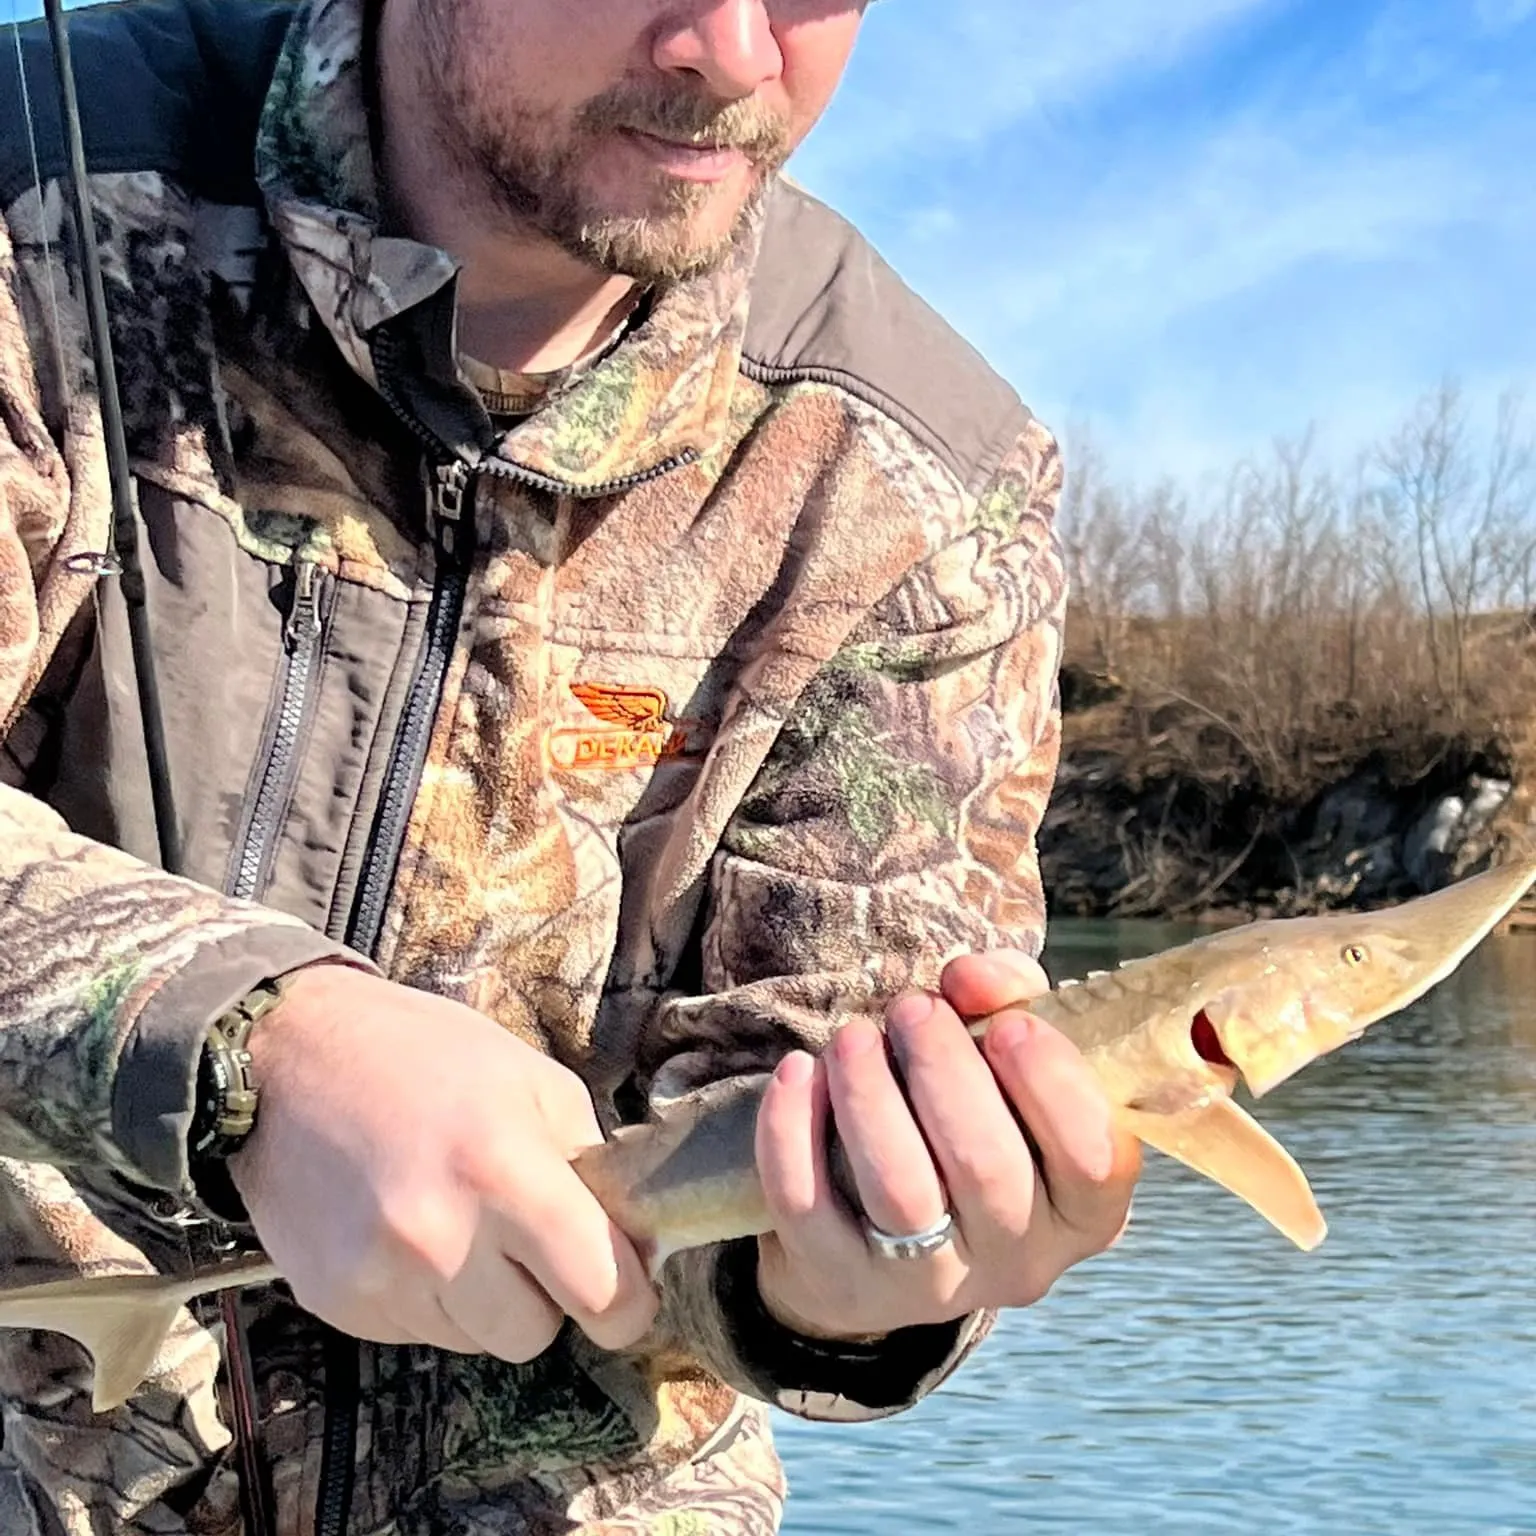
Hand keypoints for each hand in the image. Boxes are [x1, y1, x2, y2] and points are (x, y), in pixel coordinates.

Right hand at [228, 966, 657, 1360]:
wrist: (287, 1057)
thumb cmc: (424, 1054)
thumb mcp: (531, 1079)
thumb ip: (588, 1163)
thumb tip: (633, 1240)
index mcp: (505, 1170)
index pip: (599, 1292)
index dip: (628, 1305)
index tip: (629, 1298)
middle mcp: (442, 1238)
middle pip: (536, 1335)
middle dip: (546, 1295)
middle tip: (524, 1238)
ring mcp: (382, 1278)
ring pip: (477, 1341)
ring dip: (484, 1300)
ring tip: (455, 1221)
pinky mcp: (336, 1303)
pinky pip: (418, 1333)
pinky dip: (427, 1298)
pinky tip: (404, 1232)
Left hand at [754, 950, 1139, 1340]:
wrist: (877, 1239)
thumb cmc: (967, 1123)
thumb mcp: (1009, 1062)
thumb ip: (1010, 1000)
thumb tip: (971, 977)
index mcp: (1082, 1211)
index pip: (1095, 1159)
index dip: (1052, 1081)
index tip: (1006, 1023)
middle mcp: (1017, 1259)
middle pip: (988, 1166)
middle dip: (944, 1068)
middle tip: (911, 1008)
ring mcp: (930, 1285)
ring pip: (900, 1189)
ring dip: (870, 1094)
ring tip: (853, 1036)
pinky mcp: (844, 1284)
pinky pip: (809, 1207)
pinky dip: (792, 1132)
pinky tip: (797, 1073)